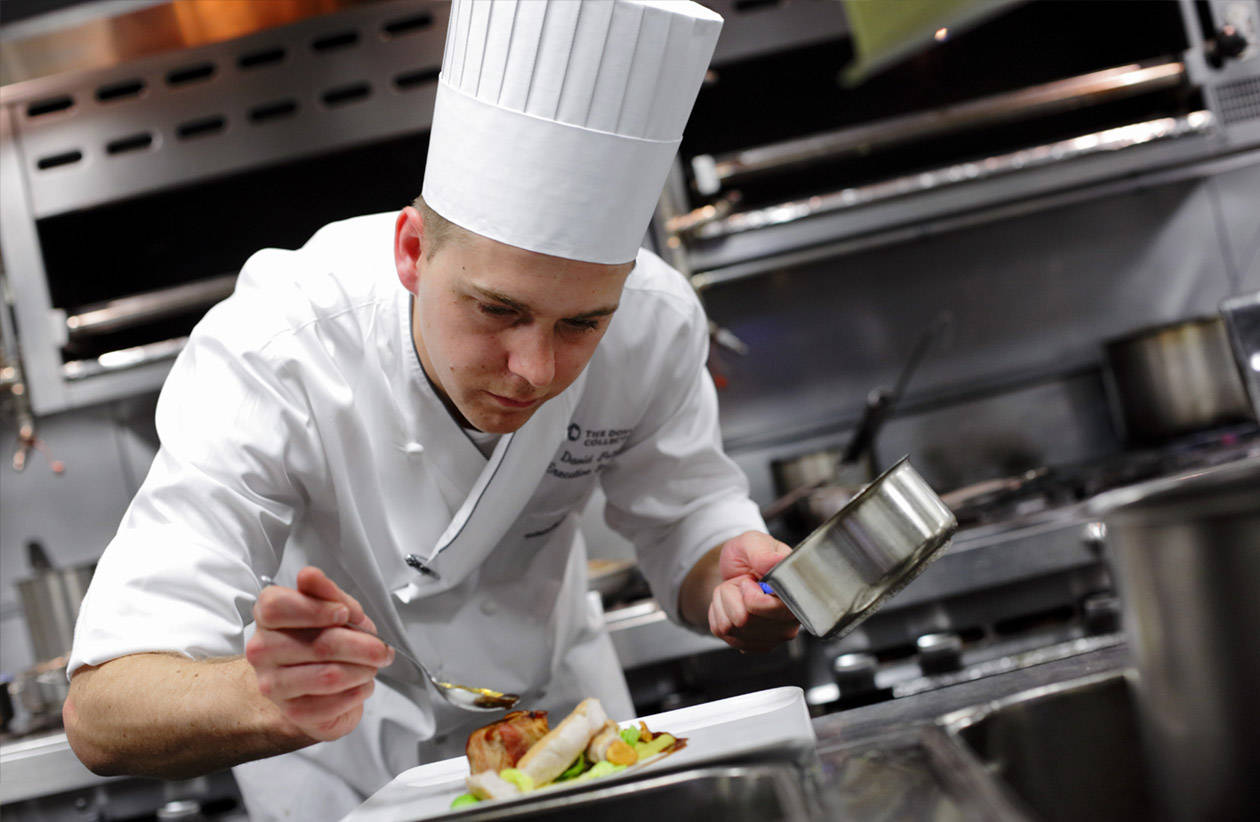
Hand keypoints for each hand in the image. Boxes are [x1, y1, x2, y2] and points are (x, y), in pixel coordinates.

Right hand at [246, 566, 393, 741]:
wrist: (318, 683)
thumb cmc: (324, 638)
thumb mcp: (333, 607)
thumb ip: (326, 591)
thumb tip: (309, 576)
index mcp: (268, 616)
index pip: (277, 607)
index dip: (316, 609)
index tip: (344, 614)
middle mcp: (262, 649)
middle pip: (317, 644)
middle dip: (361, 646)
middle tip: (381, 648)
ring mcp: (272, 683)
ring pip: (328, 676)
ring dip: (362, 671)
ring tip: (372, 667)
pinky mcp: (291, 711)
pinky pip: (332, 703)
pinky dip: (356, 693)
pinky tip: (360, 685)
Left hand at [707, 531, 799, 652]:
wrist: (738, 568)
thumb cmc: (750, 555)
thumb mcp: (754, 542)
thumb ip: (763, 553)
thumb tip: (777, 562)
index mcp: (796, 597)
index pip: (772, 611)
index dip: (751, 596)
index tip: (749, 581)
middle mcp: (789, 622)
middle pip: (744, 621)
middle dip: (733, 595)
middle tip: (743, 583)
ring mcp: (771, 637)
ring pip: (730, 628)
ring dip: (724, 603)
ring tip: (737, 591)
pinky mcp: (753, 644)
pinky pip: (722, 633)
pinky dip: (719, 614)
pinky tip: (732, 604)